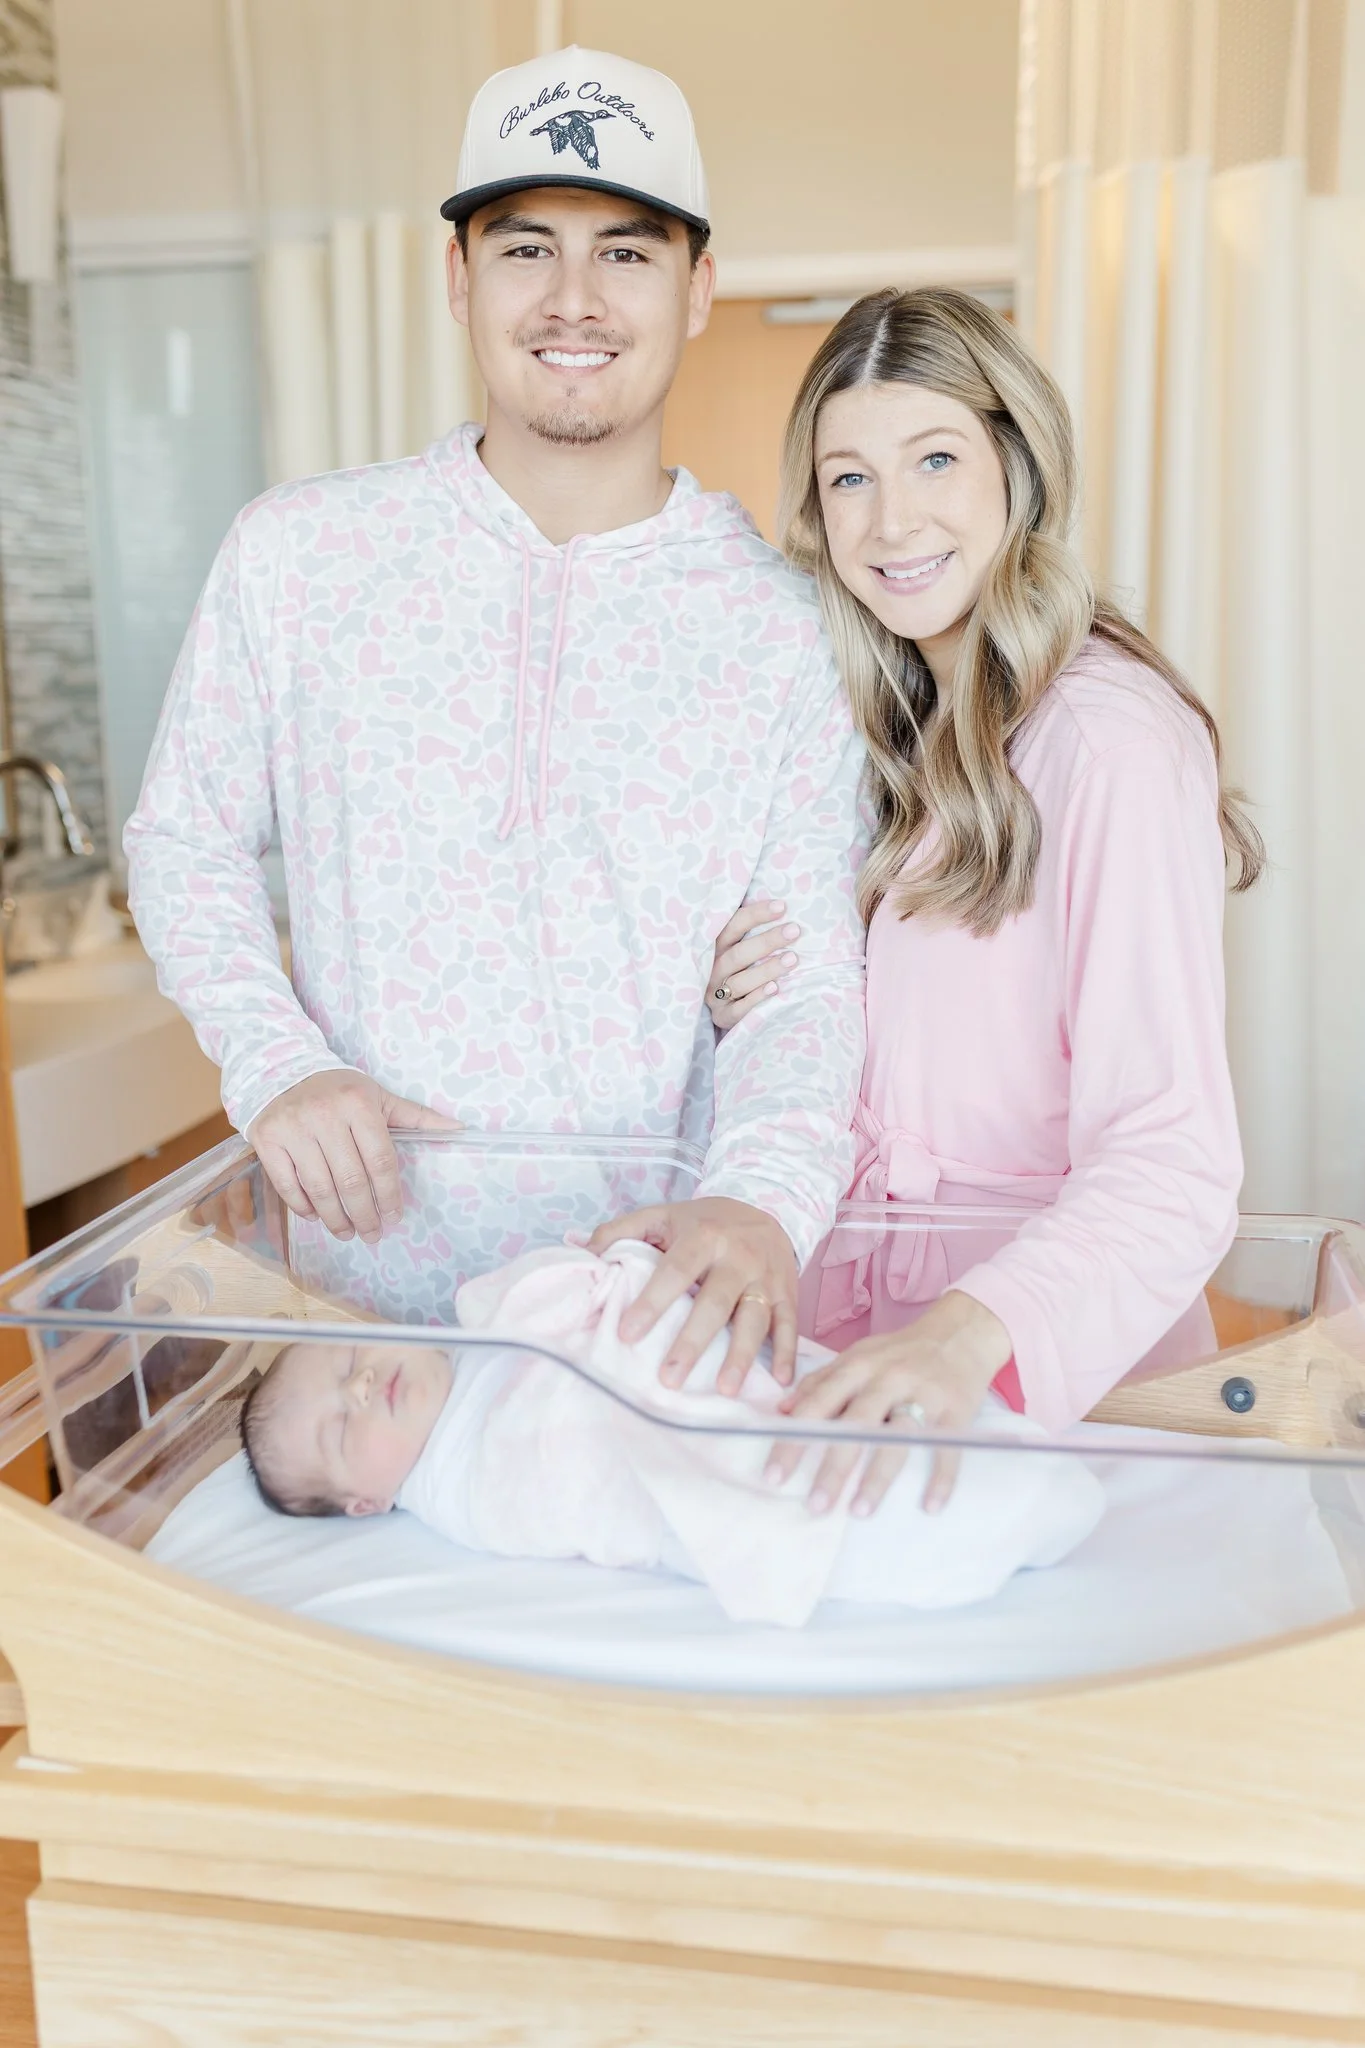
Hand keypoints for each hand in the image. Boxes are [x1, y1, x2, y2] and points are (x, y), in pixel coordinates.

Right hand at [247, 1071, 461, 1245]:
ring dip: (336, 1218)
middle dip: (365, 1214)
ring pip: (320, 1188)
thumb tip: (458, 1129)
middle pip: (351, 1180)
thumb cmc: (339, 1090)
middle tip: (372, 1234)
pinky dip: (304, 1206)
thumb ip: (416, 1117)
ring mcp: (293, 1129)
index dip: (390, 1195)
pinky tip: (317, 1216)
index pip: (380, 1160)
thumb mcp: (378, 1096)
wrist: (283, 1072)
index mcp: (358, 1104)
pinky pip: (287, 1185)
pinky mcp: (268, 1141)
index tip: (394, 1217)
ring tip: (347, 1232)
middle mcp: (324, 1116)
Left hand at [587, 1197, 798, 1392]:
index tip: (627, 1335)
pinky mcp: (788, 1294)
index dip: (651, 1304)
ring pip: (754, 1318)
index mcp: (703, 1237)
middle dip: (692, 1342)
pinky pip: (789, 1325)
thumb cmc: (705, 1222)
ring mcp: (766, 1278)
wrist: (767, 1208)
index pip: (674, 1273)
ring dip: (741, 1355)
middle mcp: (738, 1258)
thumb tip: (580, 1249)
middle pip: (714, 1303)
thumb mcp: (662, 1215)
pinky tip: (780, 1381)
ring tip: (725, 1388)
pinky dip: (787, 1353)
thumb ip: (620, 1231)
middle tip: (669, 1378)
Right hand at [706, 900, 800, 1029]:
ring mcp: (715, 994)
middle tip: (794, 930)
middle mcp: (711, 969)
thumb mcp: (735, 946)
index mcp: (713, 947)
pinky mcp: (722, 1016)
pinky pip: (738, 1009)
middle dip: (767, 941)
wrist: (720, 1007)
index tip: (782, 906)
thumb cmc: (736, 968)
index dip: (755, 915)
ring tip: (793, 959)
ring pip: (740, 981)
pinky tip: (775, 988)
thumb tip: (782, 903)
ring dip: (767, 970)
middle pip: (738, 954)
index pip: (732, 926)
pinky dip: (756, 998)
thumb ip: (748, 930)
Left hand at [764, 1290, 1012, 1516]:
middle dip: (834, 1466)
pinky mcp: (957, 1410)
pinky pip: (948, 1448)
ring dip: (879, 1476)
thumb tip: (782, 1412)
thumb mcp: (858, 1356)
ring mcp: (925, 1394)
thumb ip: (820, 1382)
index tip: (774, 1475)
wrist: (962, 1330)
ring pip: (899, 1437)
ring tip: (859, 1510)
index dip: (794, 1439)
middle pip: (857, 1424)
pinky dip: (941, 1478)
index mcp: (858, 1366)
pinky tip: (929, 1506)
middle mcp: (888, 1378)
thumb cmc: (902, 1350)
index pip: (818, 1405)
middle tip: (815, 1504)